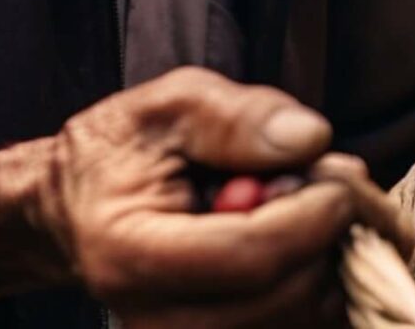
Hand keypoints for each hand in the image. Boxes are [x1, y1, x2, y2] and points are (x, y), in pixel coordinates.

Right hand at [0, 67, 410, 326]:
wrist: (77, 212)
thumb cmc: (121, 154)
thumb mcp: (166, 106)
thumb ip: (234, 117)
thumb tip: (310, 140)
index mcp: (131, 255)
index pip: (249, 257)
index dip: (311, 214)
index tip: (337, 172)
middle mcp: (156, 320)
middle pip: (285, 294)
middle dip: (323, 231)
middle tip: (319, 180)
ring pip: (303, 318)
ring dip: (323, 257)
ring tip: (293, 208)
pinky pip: (302, 326)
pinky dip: (316, 282)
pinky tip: (293, 242)